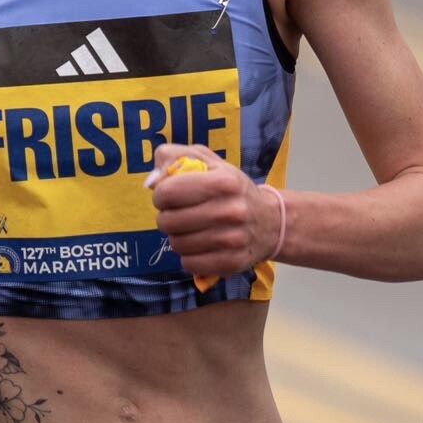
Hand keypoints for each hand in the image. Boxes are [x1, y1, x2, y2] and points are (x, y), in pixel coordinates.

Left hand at [144, 144, 280, 278]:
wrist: (270, 222)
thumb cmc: (232, 189)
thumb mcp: (209, 162)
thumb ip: (175, 157)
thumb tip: (152, 181)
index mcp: (223, 181)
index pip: (167, 192)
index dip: (161, 195)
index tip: (170, 196)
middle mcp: (231, 211)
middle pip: (167, 222)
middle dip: (167, 218)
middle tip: (180, 214)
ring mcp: (233, 240)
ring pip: (176, 245)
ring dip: (178, 238)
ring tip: (191, 230)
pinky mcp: (232, 263)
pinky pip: (189, 264)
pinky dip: (189, 256)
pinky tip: (200, 246)